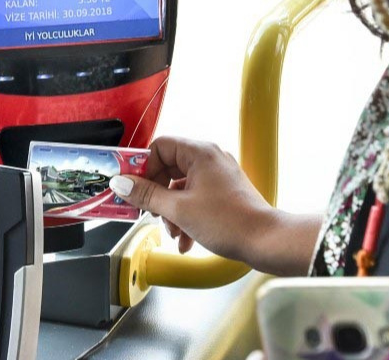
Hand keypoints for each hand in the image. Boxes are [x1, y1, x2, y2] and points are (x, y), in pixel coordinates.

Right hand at [109, 136, 319, 274]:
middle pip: (169, 168)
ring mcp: (218, 176)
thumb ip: (147, 195)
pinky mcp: (224, 192)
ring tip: (173, 232)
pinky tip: (185, 240)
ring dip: (171, 211)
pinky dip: (187, 216)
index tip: (133, 188)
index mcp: (199, 153)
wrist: (266, 241)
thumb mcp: (178, 209)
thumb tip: (122, 184)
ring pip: (181, 187)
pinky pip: (195, 198)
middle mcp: (210, 159)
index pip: (159, 147)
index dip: (143, 168)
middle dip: (157, 196)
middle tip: (150, 212)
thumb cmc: (229, 222)